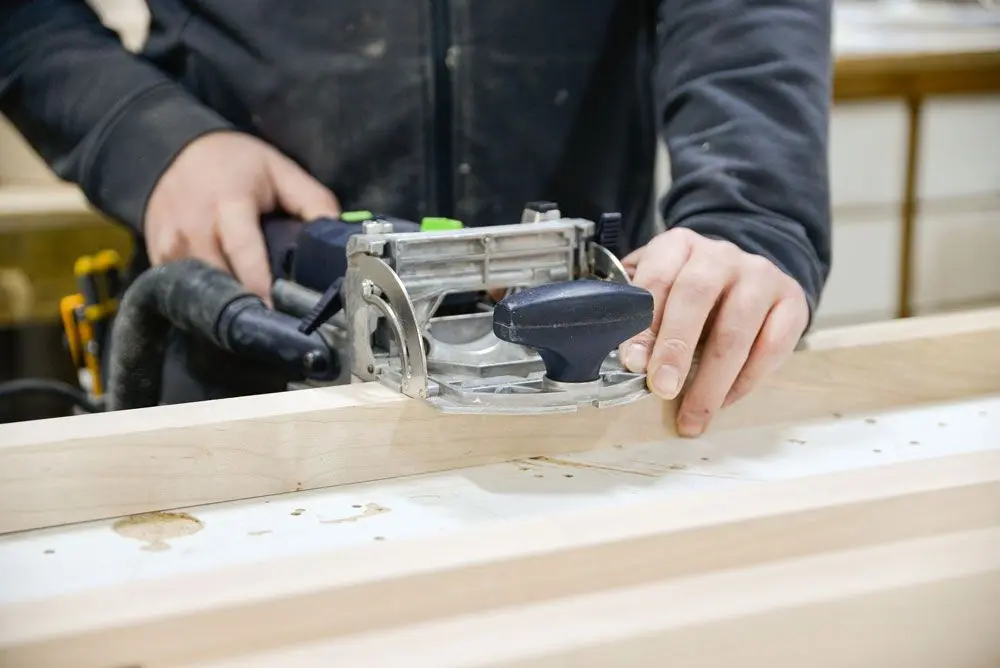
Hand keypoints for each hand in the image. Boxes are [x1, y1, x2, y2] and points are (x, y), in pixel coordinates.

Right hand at [144, 131, 339, 301]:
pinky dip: (205, 297)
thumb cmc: (232, 162)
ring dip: (227, 303)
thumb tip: (338, 235)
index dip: (260, 286)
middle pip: (221, 281)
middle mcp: (194, 227)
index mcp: (228, 204)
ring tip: (253, 312)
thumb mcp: (280, 170)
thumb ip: (314, 201)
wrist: (171, 148)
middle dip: (247, 302)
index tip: (277, 312)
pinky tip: (225, 298)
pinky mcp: (158, 256)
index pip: (244, 253)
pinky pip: (183, 289)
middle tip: (274, 318)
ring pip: (201, 291)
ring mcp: (170, 244)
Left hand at [618, 228, 809, 436]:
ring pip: (736, 329)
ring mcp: (760, 275)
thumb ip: (636, 309)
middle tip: (662, 389)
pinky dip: (747, 380)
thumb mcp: (658, 285)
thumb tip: (615, 354)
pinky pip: (771, 346)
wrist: (746, 274)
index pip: (656, 280)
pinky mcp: (791, 301)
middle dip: (676, 349)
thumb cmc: (689, 289)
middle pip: (696, 298)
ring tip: (694, 415)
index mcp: (678, 246)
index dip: (643, 324)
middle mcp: (720, 255)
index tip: (632, 362)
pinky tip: (726, 400)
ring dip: (712, 379)